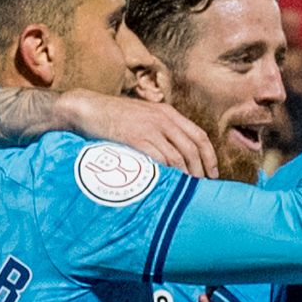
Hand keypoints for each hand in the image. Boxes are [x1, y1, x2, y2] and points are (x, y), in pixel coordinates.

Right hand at [64, 90, 217, 180]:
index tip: (213, 174)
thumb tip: (175, 154)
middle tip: (201, 189)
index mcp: (168, 113)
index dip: (210, 157)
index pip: (199, 135)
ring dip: (186, 177)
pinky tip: (170, 186)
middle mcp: (163, 119)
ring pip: (178, 157)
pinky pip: (160, 160)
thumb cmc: (113, 117)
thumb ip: (160, 130)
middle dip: (200, 171)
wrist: (87, 109)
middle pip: (192, 149)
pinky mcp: (136, 139)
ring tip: (187, 192)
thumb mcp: (143, 116)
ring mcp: (150, 128)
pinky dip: (168, 174)